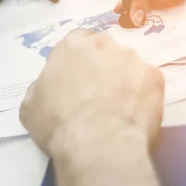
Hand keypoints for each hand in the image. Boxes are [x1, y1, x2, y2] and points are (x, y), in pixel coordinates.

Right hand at [20, 30, 163, 160]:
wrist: (98, 144)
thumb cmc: (58, 124)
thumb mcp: (31, 104)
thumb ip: (43, 86)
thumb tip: (50, 87)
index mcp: (72, 46)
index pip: (77, 41)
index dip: (79, 60)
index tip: (79, 77)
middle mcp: (103, 44)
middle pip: (105, 50)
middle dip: (103, 67)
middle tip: (99, 94)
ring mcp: (132, 58)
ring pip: (128, 65)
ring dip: (124, 79)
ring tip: (119, 107)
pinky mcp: (154, 77)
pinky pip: (147, 82)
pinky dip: (143, 94)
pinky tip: (135, 113)